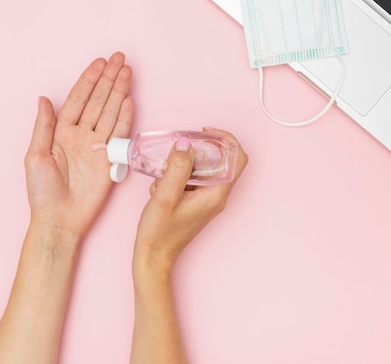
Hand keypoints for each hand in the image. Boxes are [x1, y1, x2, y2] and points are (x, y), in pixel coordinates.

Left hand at [24, 52, 132, 242]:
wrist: (59, 220)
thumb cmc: (42, 192)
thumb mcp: (35, 156)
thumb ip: (43, 126)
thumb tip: (44, 99)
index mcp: (61, 132)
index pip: (78, 99)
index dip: (89, 80)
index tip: (100, 62)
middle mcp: (81, 135)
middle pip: (97, 101)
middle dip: (109, 79)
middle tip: (120, 58)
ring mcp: (97, 147)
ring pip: (109, 112)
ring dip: (119, 92)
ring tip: (127, 72)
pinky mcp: (110, 161)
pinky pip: (119, 134)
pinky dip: (124, 117)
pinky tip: (128, 100)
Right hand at [133, 128, 247, 272]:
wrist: (153, 257)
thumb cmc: (159, 233)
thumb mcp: (165, 196)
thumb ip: (177, 168)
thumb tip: (186, 143)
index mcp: (216, 194)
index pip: (237, 158)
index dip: (225, 140)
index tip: (204, 133)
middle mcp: (216, 196)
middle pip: (220, 160)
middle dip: (196, 152)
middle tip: (177, 151)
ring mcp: (206, 200)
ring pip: (202, 169)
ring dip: (181, 166)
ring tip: (163, 180)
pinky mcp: (196, 202)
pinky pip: (191, 180)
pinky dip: (176, 177)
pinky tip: (160, 189)